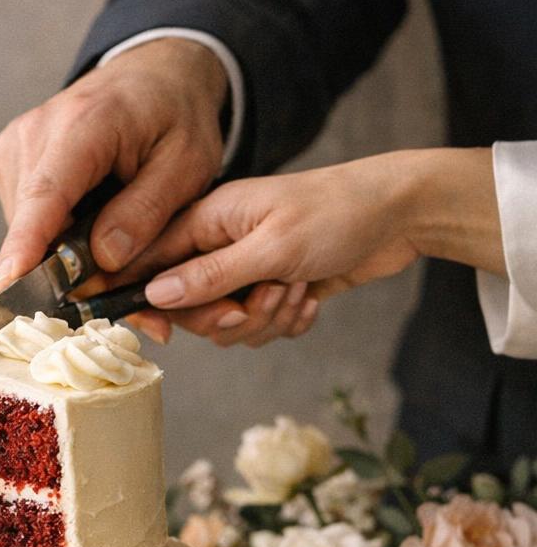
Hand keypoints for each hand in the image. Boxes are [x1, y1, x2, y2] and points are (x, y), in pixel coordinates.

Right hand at [0, 38, 228, 294]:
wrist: (152, 75)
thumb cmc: (175, 118)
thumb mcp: (187, 165)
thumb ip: (146, 212)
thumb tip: (103, 261)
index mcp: (85, 124)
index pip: (46, 193)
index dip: (26, 243)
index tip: (8, 283)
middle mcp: (36, 131)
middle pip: (32, 220)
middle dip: (63, 266)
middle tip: (115, 288)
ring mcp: (16, 144)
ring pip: (27, 225)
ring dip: (62, 249)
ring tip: (111, 236)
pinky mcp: (10, 159)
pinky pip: (26, 217)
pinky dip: (54, 233)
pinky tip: (89, 223)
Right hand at [137, 147, 501, 347]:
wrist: (401, 214)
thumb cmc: (337, 213)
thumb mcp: (271, 247)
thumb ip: (210, 274)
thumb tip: (154, 295)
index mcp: (207, 220)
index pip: (148, 264)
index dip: (146, 302)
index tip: (163, 333)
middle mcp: (220, 243)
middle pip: (190, 307)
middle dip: (229, 316)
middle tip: (263, 301)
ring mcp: (248, 268)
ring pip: (229, 324)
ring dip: (266, 319)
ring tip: (299, 288)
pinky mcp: (276, 288)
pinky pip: (262, 327)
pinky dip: (288, 322)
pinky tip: (312, 298)